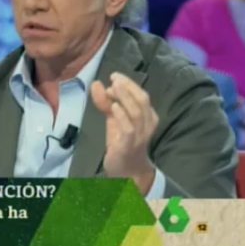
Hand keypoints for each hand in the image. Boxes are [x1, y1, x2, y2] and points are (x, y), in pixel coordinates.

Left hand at [90, 72, 158, 194]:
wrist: (126, 169)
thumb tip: (97, 83)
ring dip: (124, 98)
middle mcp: (147, 124)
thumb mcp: (114, 118)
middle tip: (114, 78)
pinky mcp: (129, 145)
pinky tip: (113, 107)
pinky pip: (129, 129)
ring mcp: (140, 135)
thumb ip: (105, 102)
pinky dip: (122, 116)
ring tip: (113, 88)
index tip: (114, 76)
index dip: (129, 83)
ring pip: (137, 113)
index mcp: (147, 116)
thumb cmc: (122, 141)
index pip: (142, 95)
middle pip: (142, 101)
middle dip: (128, 87)